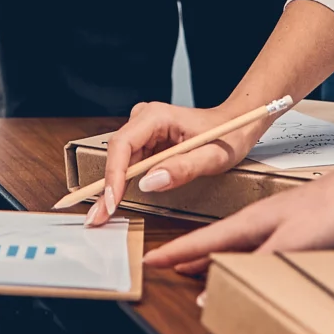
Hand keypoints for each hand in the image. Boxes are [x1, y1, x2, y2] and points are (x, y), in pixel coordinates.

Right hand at [83, 100, 281, 227]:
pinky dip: (122, 184)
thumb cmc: (228, 135)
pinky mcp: (146, 141)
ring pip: (119, 161)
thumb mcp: (213, 156)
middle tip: (96, 218)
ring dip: (111, 189)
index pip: (123, 145)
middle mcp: (144, 119)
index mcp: (156, 116)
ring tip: (102, 215)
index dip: (113, 175)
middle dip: (106, 188)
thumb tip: (149, 183)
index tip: (112, 202)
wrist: (237, 123)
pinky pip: (129, 164)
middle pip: (116, 155)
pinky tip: (114, 202)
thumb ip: (184, 169)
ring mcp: (143, 130)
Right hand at [145, 143, 333, 274]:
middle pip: (216, 244)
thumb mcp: (289, 242)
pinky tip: (249, 271)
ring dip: (216, 261)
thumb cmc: (333, 209)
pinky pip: (261, 255)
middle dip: (190, 257)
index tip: (150, 261)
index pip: (203, 240)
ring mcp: (281, 229)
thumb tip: (211, 292)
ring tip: (197, 274)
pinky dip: (245, 264)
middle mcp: (262, 224)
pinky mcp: (302, 237)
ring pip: (238, 250)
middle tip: (167, 269)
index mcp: (251, 220)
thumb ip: (252, 268)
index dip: (175, 253)